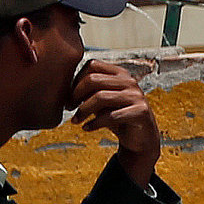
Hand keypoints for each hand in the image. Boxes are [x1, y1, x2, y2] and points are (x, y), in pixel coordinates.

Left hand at [71, 60, 162, 186]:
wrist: (141, 138)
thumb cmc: (117, 117)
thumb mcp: (102, 101)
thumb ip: (89, 91)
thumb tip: (63, 87)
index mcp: (120, 73)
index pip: (92, 65)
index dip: (76, 79)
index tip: (69, 96)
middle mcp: (130, 81)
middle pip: (94, 80)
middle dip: (76, 95)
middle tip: (68, 108)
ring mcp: (136, 96)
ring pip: (101, 97)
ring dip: (83, 111)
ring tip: (75, 121)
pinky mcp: (140, 112)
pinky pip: (111, 116)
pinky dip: (94, 123)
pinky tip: (86, 129)